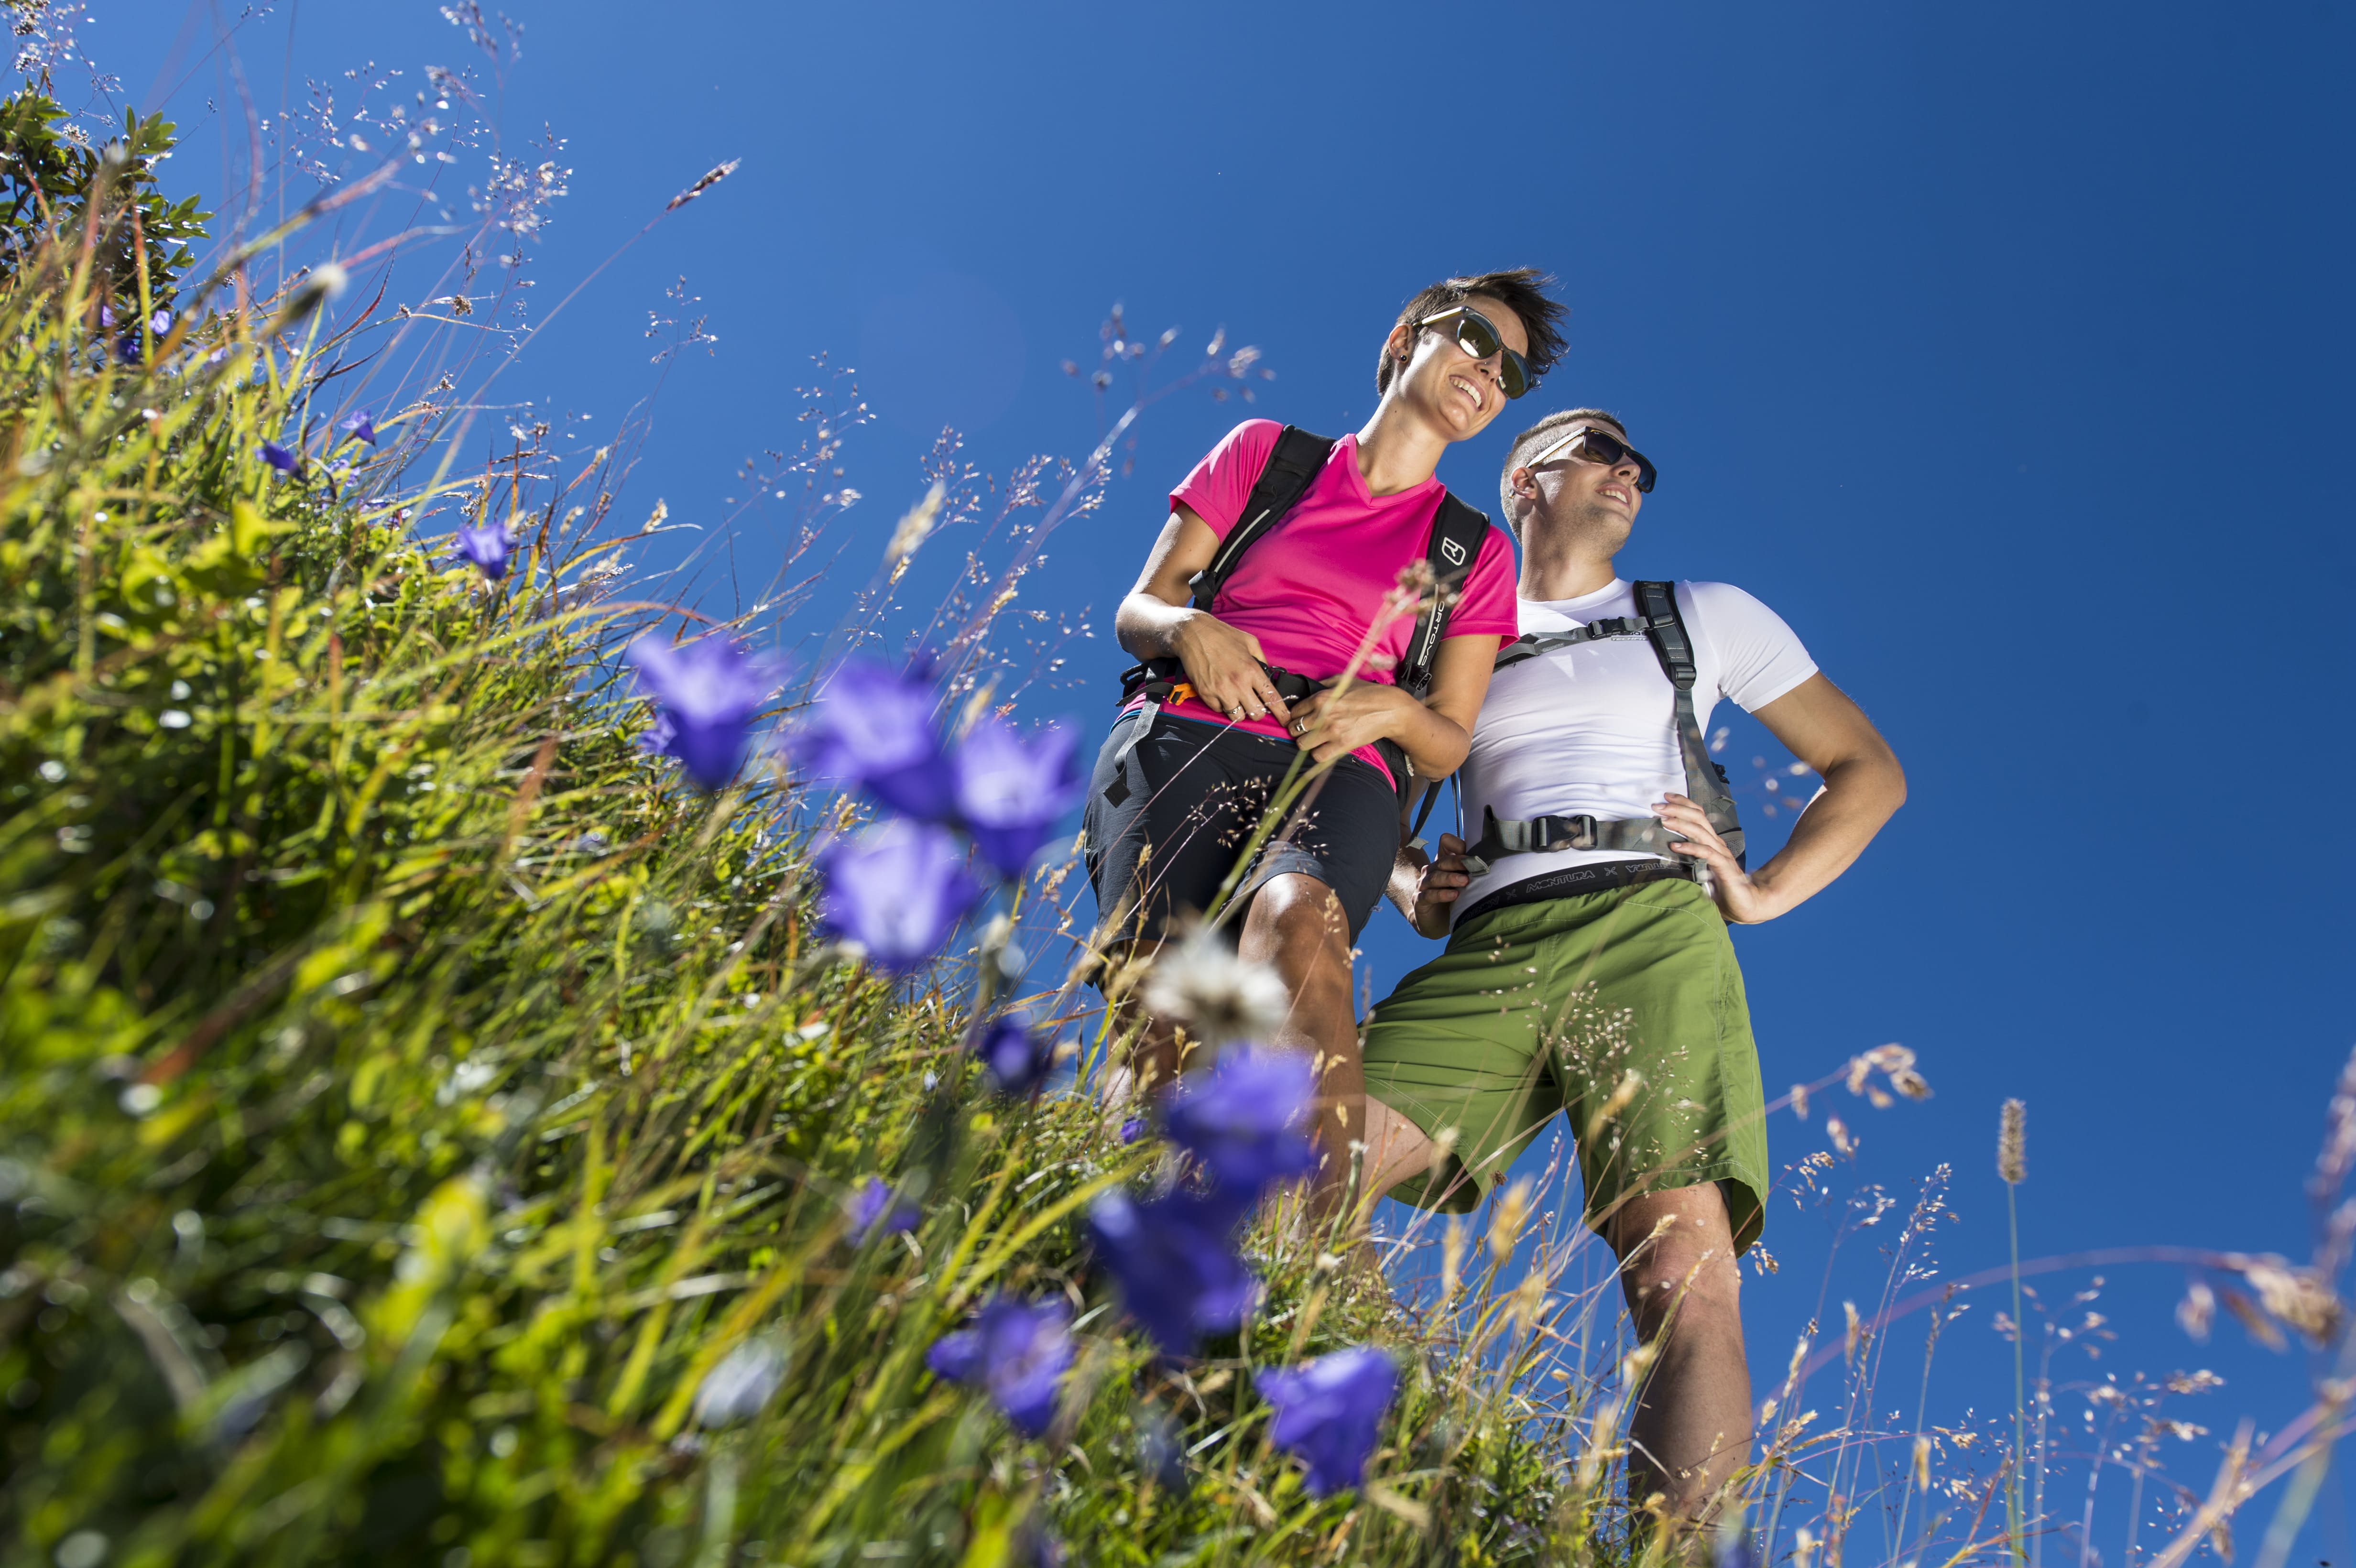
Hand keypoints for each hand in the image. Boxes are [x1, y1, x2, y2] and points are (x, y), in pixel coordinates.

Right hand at [1170, 612, 1287, 723]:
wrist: (1194, 633)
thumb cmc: (1222, 635)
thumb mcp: (1250, 642)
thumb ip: (1262, 659)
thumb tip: (1268, 674)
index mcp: (1252, 670)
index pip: (1272, 698)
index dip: (1281, 713)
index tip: (1286, 721)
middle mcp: (1238, 683)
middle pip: (1256, 714)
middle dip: (1258, 712)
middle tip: (1254, 706)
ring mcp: (1221, 691)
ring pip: (1237, 717)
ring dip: (1239, 711)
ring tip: (1235, 699)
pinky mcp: (1206, 694)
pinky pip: (1218, 710)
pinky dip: (1221, 705)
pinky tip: (1220, 693)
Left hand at [1283, 683, 1413, 764]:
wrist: (1390, 709)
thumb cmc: (1369, 694)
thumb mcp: (1344, 681)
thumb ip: (1324, 684)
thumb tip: (1311, 689)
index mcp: (1321, 698)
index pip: (1295, 711)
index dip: (1296, 716)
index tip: (1300, 719)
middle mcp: (1323, 714)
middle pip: (1295, 728)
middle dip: (1297, 730)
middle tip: (1305, 731)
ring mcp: (1332, 731)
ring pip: (1302, 744)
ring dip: (1306, 743)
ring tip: (1314, 741)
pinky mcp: (1342, 745)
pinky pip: (1318, 756)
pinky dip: (1319, 754)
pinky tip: (1324, 748)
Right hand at [1391, 833, 1468, 937]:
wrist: (1435, 923)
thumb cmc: (1453, 900)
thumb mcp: (1463, 884)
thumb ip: (1470, 871)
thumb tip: (1489, 859)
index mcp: (1442, 863)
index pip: (1445, 844)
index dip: (1457, 845)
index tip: (1472, 853)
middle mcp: (1431, 872)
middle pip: (1441, 861)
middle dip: (1457, 862)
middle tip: (1471, 867)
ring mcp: (1423, 886)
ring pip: (1434, 877)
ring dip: (1450, 878)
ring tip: (1465, 881)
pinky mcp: (1419, 901)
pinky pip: (1428, 895)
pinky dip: (1441, 894)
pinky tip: (1454, 896)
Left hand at [1656, 792, 1784, 923]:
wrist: (1745, 904)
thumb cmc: (1720, 887)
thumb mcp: (1699, 869)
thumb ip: (1686, 858)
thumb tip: (1663, 850)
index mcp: (1711, 841)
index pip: (1698, 815)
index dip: (1683, 803)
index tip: (1665, 797)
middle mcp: (1716, 843)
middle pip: (1698, 818)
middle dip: (1677, 809)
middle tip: (1657, 806)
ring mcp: (1721, 854)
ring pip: (1700, 831)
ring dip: (1680, 824)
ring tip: (1663, 821)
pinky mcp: (1724, 867)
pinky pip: (1706, 853)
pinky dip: (1690, 847)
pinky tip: (1675, 846)